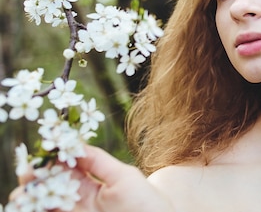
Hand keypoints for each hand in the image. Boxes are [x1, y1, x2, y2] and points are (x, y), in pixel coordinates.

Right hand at [10, 145, 175, 211]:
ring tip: (26, 192)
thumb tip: (76, 144)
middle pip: (47, 185)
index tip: (43, 150)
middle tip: (29, 172)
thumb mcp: (123, 176)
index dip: (51, 158)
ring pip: (43, 202)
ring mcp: (73, 211)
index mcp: (89, 183)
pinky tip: (33, 203)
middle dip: (35, 177)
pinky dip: (38, 208)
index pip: (63, 167)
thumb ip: (99, 161)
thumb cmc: (145, 202)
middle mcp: (77, 199)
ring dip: (31, 195)